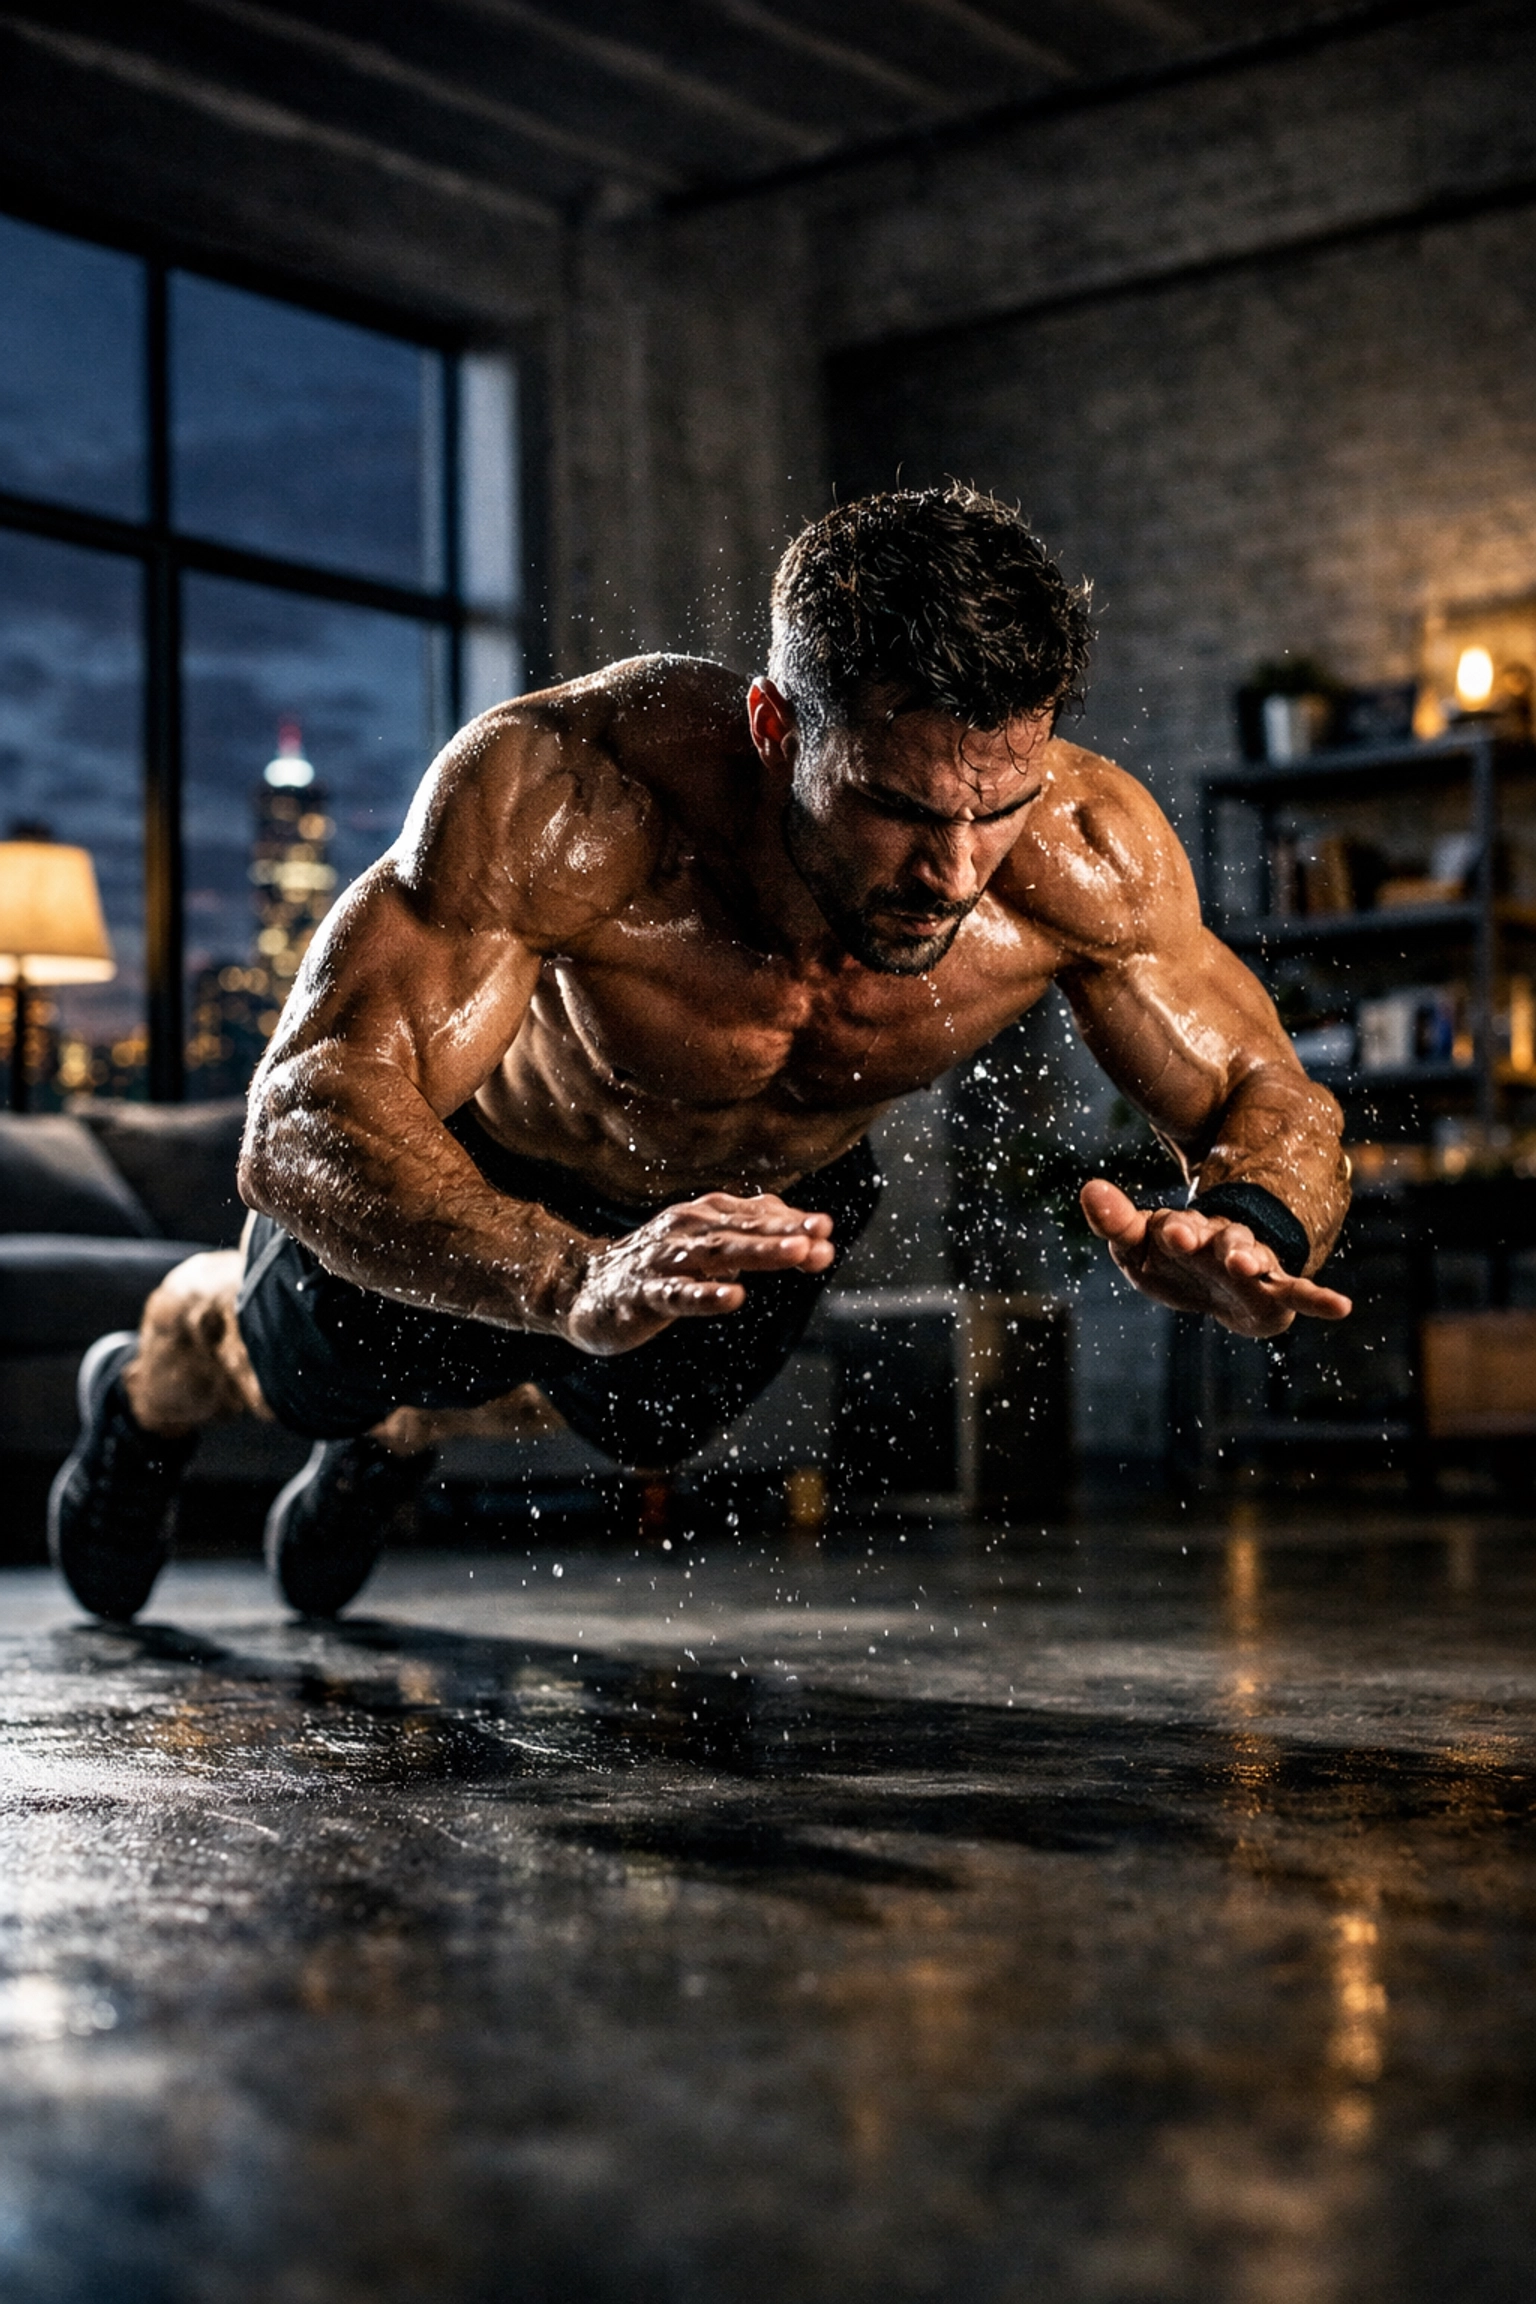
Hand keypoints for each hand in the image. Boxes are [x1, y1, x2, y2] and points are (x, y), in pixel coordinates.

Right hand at [561, 1191, 834, 1355]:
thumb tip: (816, 1238)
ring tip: (794, 1253)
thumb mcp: (710, 1245)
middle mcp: (687, 1230)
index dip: (792, 1221)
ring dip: (757, 1252)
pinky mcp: (644, 1294)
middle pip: (742, 1230)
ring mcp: (664, 1261)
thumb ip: (759, 1241)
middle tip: (820, 1235)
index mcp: (705, 1216)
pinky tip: (733, 1296)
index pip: (755, 1216)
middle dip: (783, 1232)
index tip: (827, 1228)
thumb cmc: (660, 1264)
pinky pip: (678, 1295)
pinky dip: (706, 1294)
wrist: (585, 1287)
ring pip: (717, 1255)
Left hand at [1080, 1179, 1351, 1338]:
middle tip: (1204, 1242)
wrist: (1211, 1285)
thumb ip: (1115, 1221)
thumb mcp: (1136, 1248)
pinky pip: (1298, 1293)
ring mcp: (1251, 1264)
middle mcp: (1222, 1242)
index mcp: (1187, 1228)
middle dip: (1214, 1240)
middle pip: (1221, 1237)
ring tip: (1246, 1263)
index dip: (1175, 1228)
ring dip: (1250, 1258)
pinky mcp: (1274, 1292)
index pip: (1179, 1225)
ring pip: (1255, 1257)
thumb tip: (1088, 1186)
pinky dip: (1319, 1299)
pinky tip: (1342, 1307)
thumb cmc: (1172, 1261)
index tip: (1169, 1230)